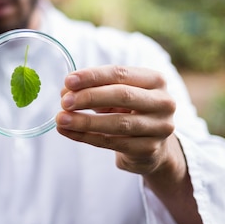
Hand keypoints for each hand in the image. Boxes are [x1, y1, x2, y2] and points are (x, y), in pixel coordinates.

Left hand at [56, 65, 177, 176]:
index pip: (120, 73)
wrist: (153, 145)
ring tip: (61, 119)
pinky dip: (86, 137)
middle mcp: (163, 102)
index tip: (68, 80)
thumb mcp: (115, 93)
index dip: (92, 76)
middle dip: (89, 97)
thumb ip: (94, 89)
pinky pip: (112, 142)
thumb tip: (66, 90)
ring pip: (118, 123)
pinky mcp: (149, 150)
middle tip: (64, 101)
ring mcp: (160, 127)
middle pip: (122, 95)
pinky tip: (67, 132)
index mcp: (154, 80)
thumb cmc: (129, 110)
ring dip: (85, 121)